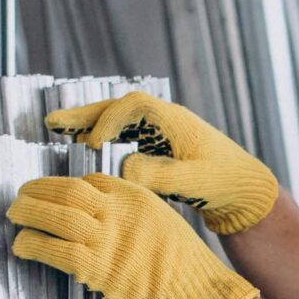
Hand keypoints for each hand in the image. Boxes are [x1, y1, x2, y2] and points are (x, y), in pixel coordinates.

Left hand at [8, 174, 259, 298]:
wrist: (199, 295)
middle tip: (20, 195)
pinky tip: (21, 246)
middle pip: (66, 190)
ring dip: (27, 213)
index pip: (90, 181)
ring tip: (14, 215)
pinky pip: (53, 249)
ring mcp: (106, 239)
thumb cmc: (186, 268)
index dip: (64, 185)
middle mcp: (119, 212)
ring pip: (55, 214)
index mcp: (136, 198)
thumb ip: (133, 216)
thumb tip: (102, 219)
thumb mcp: (163, 224)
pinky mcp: (97, 268)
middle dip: (37, 191)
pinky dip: (32, 244)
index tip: (50, 193)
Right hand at [42, 91, 278, 234]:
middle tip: (52, 123)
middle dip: (85, 114)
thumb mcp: (193, 182)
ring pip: (119, 119)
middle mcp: (166, 120)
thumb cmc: (225, 184)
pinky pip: (125, 134)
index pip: (132, 108)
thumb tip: (124, 167)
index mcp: (174, 121)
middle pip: (118, 107)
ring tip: (58, 129)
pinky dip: (104, 135)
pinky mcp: (161, 145)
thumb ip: (159, 176)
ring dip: (90, 122)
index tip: (91, 143)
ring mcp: (162, 131)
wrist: (246, 190)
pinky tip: (87, 146)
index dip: (107, 122)